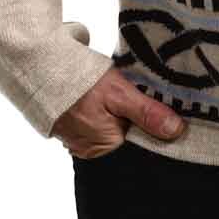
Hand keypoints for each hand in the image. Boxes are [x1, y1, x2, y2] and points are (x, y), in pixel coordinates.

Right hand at [49, 66, 186, 158]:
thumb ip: (146, 113)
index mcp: (104, 147)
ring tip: (134, 98)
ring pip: (116, 132)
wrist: (42, 67)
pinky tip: (117, 100)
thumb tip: (176, 131)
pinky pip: (101, 126)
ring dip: (128, 117)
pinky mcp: (75, 129)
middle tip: (154, 101)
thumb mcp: (119, 93)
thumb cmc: (80, 82)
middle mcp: (92, 151)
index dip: (158, 130)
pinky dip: (111, 114)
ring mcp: (81, 141)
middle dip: (143, 124)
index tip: (173, 115)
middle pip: (129, 141)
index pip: (142, 146)